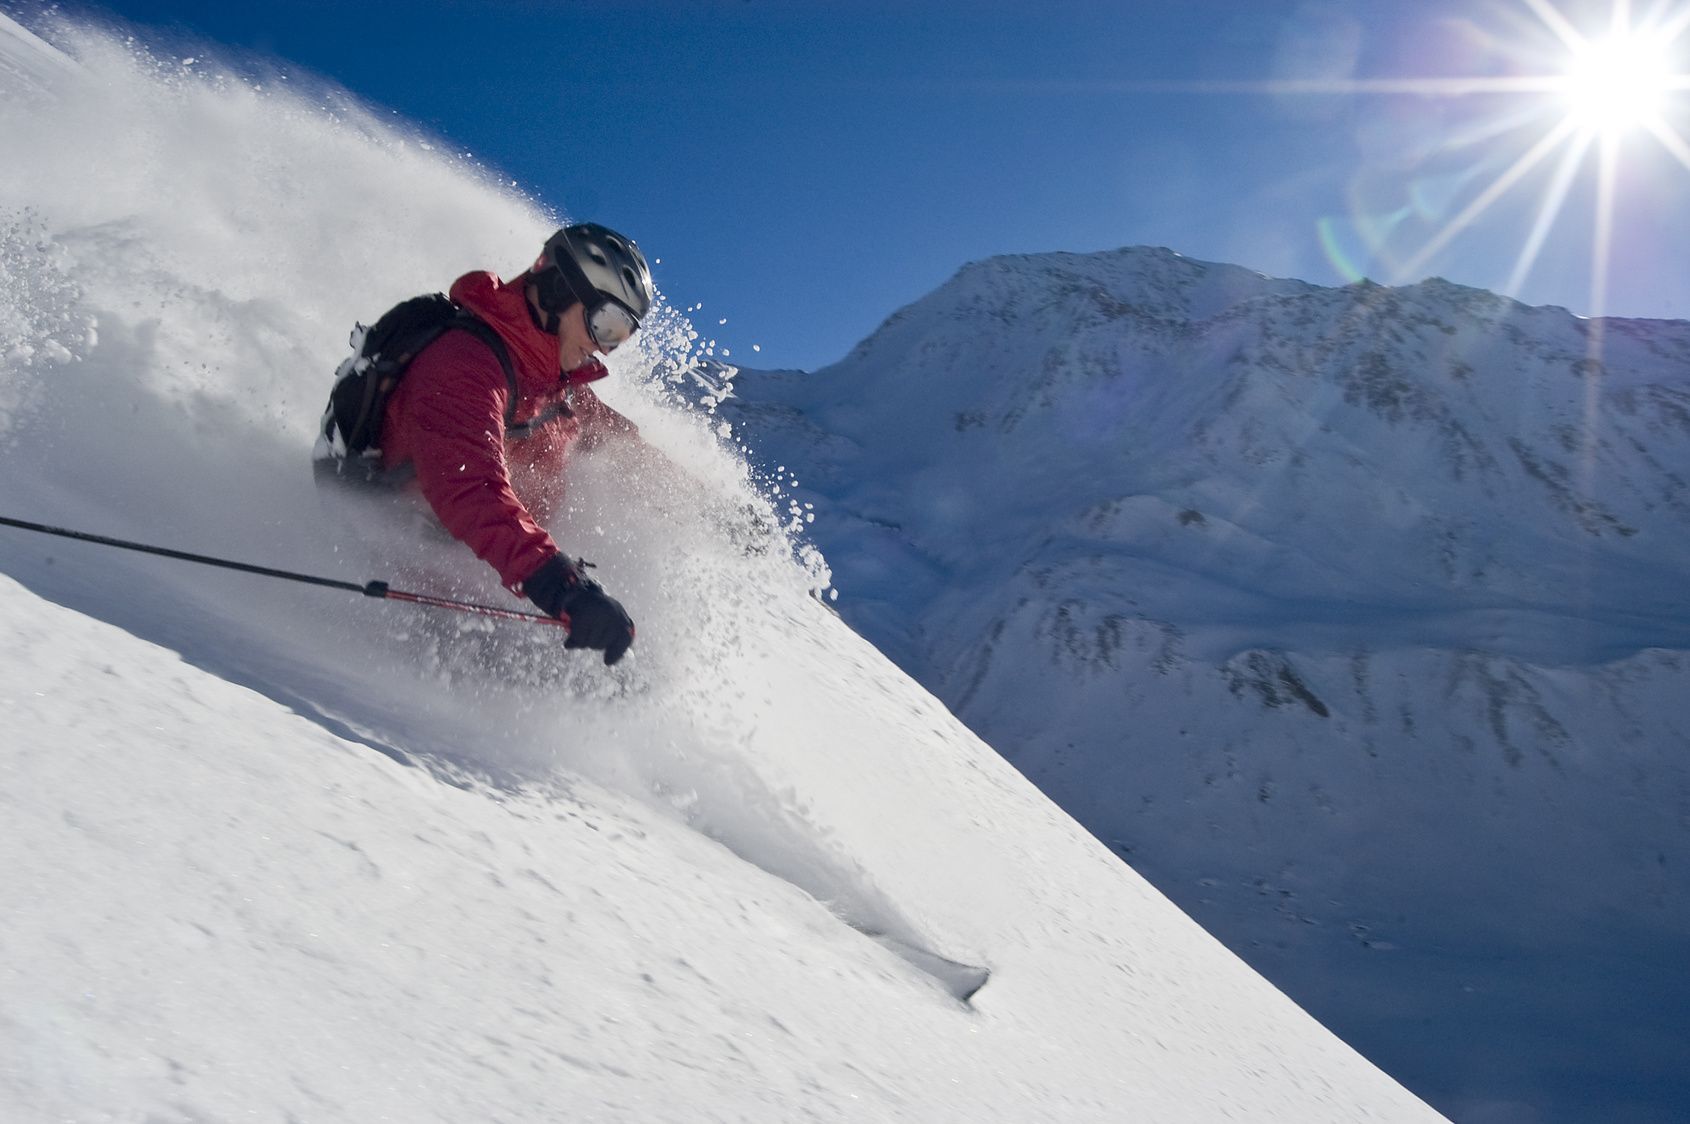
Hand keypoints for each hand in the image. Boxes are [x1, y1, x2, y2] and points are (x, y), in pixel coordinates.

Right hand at [521, 555, 635, 665]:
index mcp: (620, 613)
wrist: (571, 588)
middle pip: (603, 643)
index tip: (607, 662)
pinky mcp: (585, 614)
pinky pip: (579, 638)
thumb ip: (607, 637)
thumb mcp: (602, 620)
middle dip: (593, 642)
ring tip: (579, 627)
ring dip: (582, 640)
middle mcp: (613, 612)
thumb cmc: (588, 608)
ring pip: (591, 642)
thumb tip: (610, 662)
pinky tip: (571, 634)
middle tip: (586, 631)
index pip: (625, 637)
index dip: (617, 651)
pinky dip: (574, 639)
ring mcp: (600, 613)